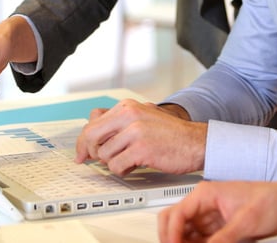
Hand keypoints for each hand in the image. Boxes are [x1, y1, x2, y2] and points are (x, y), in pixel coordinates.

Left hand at [74, 99, 205, 174]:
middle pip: (91, 136)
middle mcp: (129, 114)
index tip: (81, 153)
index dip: (83, 141)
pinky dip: (123, 170)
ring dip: (113, 163)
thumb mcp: (143, 116)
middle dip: (90, 152)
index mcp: (127, 106)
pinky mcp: (141, 148)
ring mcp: (135, 131)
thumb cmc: (170, 133)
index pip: (92, 122)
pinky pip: (117, 166)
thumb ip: (119, 120)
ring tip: (129, 161)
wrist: (195, 141)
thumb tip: (92, 125)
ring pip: (104, 155)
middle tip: (95, 161)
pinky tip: (135, 166)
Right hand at [158, 178, 276, 242]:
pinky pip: (197, 241)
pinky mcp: (216, 230)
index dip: (172, 234)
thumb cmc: (270, 201)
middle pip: (174, 221)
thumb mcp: (246, 222)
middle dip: (170, 238)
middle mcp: (203, 205)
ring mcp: (209, 218)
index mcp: (206, 194)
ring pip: (183, 233)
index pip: (177, 214)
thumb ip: (223, 239)